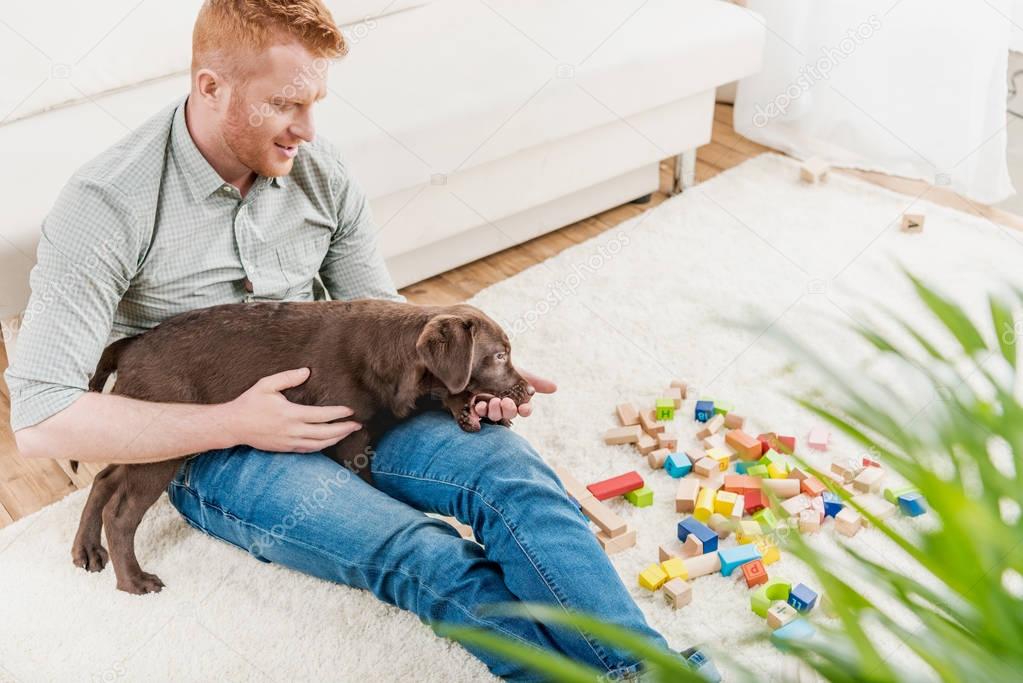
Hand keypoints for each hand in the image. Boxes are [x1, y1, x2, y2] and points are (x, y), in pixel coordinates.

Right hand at [217, 367, 360, 451]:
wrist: (233, 426)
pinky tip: (330, 441)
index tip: (351, 410)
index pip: (322, 416)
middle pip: (326, 433)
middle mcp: (293, 431)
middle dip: (344, 429)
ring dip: (336, 439)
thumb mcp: (266, 384)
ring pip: (319, 444)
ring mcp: (290, 442)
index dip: (339, 414)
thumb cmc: (250, 403)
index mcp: (291, 414)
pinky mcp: (286, 449)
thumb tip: (307, 371)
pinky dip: (322, 446)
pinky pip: (309, 450)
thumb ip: (288, 377)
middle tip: (358, 424)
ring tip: (348, 432)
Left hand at [474, 369, 556, 421]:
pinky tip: (478, 405)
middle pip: (509, 414)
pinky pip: (477, 415)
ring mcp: (489, 408)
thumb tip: (555, 388)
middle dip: (508, 410)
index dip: (526, 410)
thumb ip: (536, 381)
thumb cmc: (501, 367)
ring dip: (495, 411)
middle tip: (505, 401)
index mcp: (517, 400)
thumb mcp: (520, 373)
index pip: (524, 409)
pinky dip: (479, 412)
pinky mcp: (474, 407)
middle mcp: (503, 406)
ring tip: (492, 401)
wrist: (479, 358)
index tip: (525, 408)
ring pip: (494, 416)